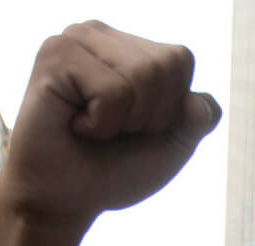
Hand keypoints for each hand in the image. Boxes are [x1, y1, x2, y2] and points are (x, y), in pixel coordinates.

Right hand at [0, 22, 220, 231]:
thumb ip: (197, 121)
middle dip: (147, 116)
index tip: (133, 127)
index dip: (168, 108)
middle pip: (164, 65)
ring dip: (123, 120)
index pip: (180, 59)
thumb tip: (200, 102)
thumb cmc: (112, 170)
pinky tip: (74, 126)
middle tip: (109, 130)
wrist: (63, 201)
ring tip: (91, 127)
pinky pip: (112, 92)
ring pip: (142, 75)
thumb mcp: (170, 147)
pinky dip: (100, 124)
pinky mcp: (55, 57)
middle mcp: (100, 34)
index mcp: (127, 46)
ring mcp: (74, 40)